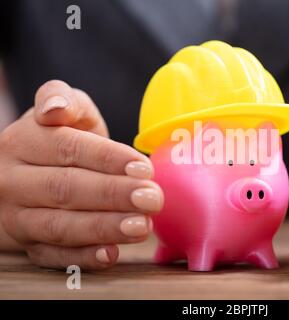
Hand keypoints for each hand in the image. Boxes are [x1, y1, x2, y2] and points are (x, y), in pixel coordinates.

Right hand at [0, 80, 163, 269]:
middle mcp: (13, 180)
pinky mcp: (26, 244)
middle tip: (152, 199)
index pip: (69, 149)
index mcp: (25, 141)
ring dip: (103, 229)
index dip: (108, 159)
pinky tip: (111, 254)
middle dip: (113, 195)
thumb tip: (54, 109)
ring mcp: (16, 216)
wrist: (28, 171)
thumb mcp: (65, 112)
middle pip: (65, 189)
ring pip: (59, 226)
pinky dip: (82, 258)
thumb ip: (63, 99)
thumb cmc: (59, 138)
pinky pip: (51, 256)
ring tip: (141, 227)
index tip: (144, 169)